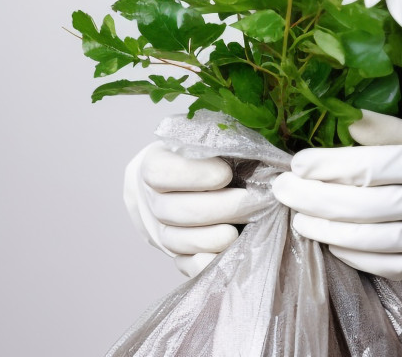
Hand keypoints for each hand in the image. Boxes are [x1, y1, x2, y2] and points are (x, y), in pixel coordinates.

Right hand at [124, 141, 265, 277]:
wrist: (181, 179)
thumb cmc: (204, 151)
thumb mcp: (207, 136)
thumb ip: (222, 140)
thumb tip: (253, 149)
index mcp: (154, 162)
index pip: (159, 172)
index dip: (193, 175)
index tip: (225, 174)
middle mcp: (148, 198)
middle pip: (171, 210)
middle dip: (215, 209)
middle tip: (248, 203)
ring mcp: (156, 229)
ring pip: (174, 240)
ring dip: (208, 239)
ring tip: (236, 233)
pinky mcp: (172, 252)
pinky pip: (182, 265)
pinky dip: (203, 264)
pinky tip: (224, 256)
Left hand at [271, 111, 401, 279]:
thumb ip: (390, 130)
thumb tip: (349, 120)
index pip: (365, 166)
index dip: (326, 165)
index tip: (297, 162)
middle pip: (356, 204)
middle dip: (312, 198)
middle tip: (281, 191)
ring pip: (364, 238)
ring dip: (324, 230)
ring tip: (298, 219)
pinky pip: (382, 264)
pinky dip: (353, 255)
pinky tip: (332, 243)